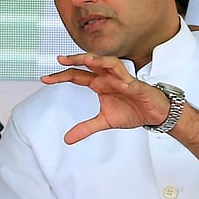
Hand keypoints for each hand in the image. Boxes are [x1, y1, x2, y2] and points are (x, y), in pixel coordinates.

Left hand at [41, 54, 170, 143]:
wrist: (154, 114)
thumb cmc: (131, 111)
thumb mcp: (104, 122)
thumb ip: (85, 128)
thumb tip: (67, 139)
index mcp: (99, 84)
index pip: (77, 76)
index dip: (60, 76)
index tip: (44, 79)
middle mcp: (108, 78)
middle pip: (89, 65)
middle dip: (76, 60)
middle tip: (61, 60)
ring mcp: (122, 79)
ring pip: (109, 64)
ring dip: (99, 61)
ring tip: (87, 60)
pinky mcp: (136, 85)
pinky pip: (129, 79)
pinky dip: (123, 78)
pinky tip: (117, 80)